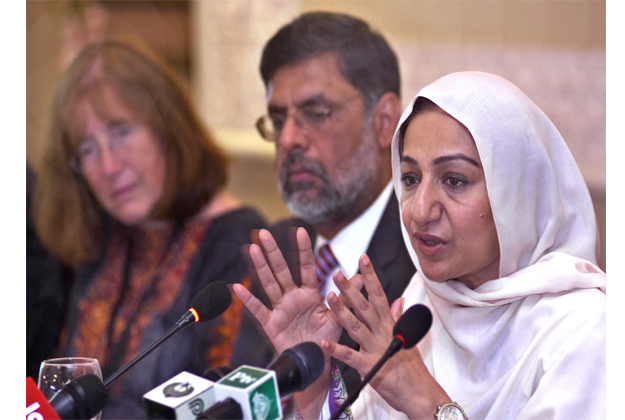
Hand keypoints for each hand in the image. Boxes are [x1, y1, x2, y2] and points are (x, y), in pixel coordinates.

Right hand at [232, 228, 342, 354]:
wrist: (315, 363)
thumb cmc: (325, 339)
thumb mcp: (338, 317)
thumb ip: (346, 297)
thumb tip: (361, 278)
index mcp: (310, 293)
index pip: (306, 266)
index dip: (304, 249)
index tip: (301, 231)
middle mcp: (293, 297)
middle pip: (282, 270)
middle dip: (273, 251)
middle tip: (264, 233)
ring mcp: (280, 308)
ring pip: (269, 283)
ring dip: (260, 267)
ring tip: (252, 248)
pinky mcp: (271, 324)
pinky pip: (258, 310)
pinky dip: (248, 299)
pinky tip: (238, 287)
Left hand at [322, 253, 449, 418]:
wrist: (421, 394)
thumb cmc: (413, 368)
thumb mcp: (407, 338)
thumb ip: (398, 317)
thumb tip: (398, 299)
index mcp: (390, 325)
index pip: (379, 294)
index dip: (370, 276)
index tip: (363, 258)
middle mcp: (383, 333)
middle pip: (365, 306)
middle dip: (350, 288)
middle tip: (337, 273)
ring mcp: (376, 349)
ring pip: (356, 326)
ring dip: (342, 311)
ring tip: (329, 297)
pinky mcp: (370, 367)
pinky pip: (351, 357)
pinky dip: (337, 350)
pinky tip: (324, 342)